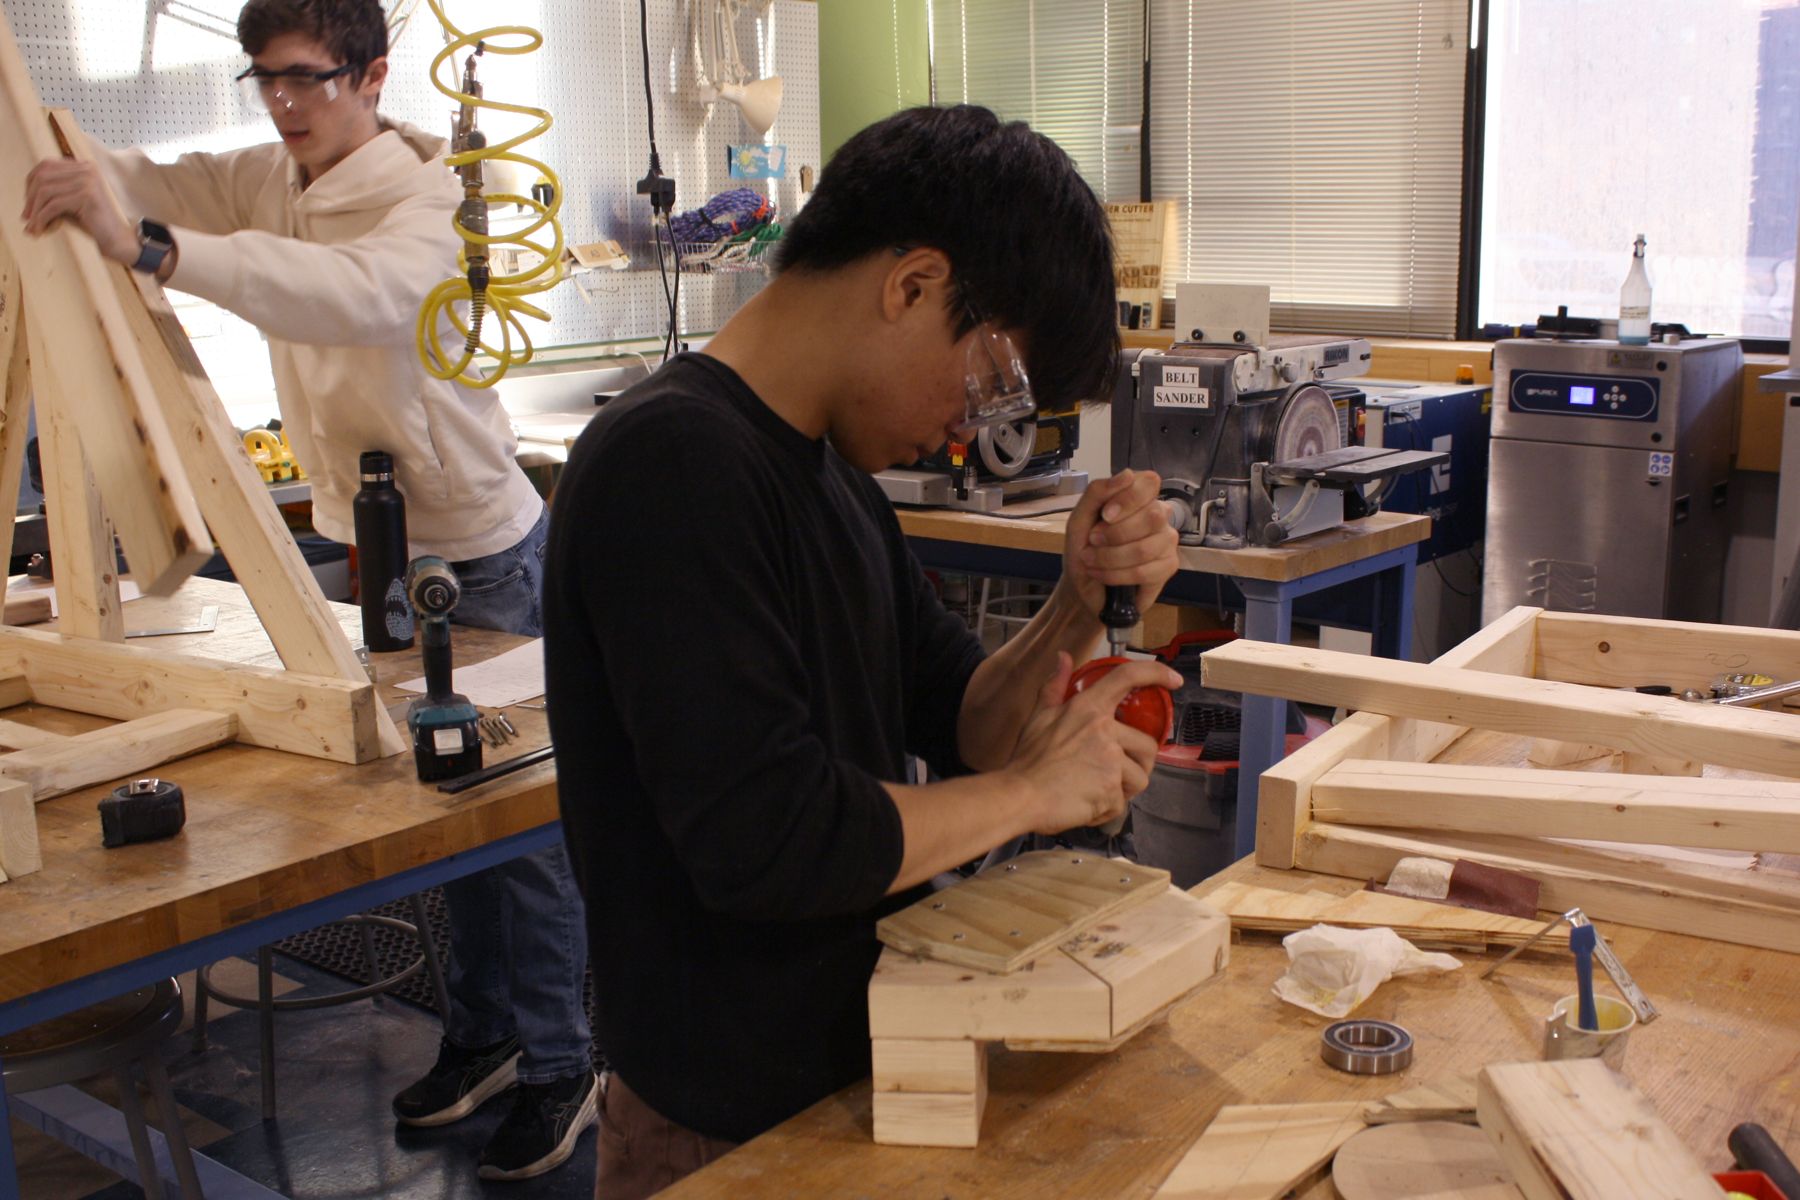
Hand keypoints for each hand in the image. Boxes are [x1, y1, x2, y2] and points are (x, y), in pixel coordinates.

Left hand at [21, 159, 137, 265]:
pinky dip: (43, 218)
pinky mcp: (87, 196)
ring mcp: (89, 180)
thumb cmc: (95, 224)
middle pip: (43, 176)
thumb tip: (28, 194)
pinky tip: (41, 228)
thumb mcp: (71, 202)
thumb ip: (55, 192)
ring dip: (35, 210)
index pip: (46, 165)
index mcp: (85, 166)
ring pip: (46, 190)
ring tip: (33, 225)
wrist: (119, 240)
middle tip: (27, 216)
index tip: (28, 202)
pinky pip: (54, 205)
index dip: (31, 183)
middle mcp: (87, 169)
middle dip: (30, 198)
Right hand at [1003, 651, 1182, 833]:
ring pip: (1140, 777)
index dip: (1156, 673)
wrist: (1019, 796)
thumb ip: (1055, 686)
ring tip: (1101, 790)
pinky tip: (1087, 804)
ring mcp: (1110, 762)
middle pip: (1147, 746)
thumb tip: (1063, 658)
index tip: (1173, 680)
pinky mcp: (1111, 791)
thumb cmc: (1027, 759)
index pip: (1128, 677)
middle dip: (1139, 762)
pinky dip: (1107, 808)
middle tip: (1118, 771)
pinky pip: (1122, 802)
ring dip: (1125, 788)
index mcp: (1087, 708)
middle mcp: (1104, 731)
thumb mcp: (1039, 716)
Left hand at [1060, 468, 1179, 620]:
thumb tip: (1128, 474)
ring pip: (1146, 548)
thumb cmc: (1083, 547)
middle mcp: (1159, 515)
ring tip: (1091, 561)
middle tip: (1092, 541)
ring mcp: (1167, 541)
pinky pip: (1145, 572)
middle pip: (1153, 516)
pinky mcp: (1168, 567)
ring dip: (1109, 558)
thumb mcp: (1079, 518)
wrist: (1083, 585)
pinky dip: (1116, 575)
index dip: (1128, 499)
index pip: (1150, 483)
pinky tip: (1103, 575)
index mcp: (1139, 497)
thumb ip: (1098, 492)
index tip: (1105, 516)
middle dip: (1114, 534)